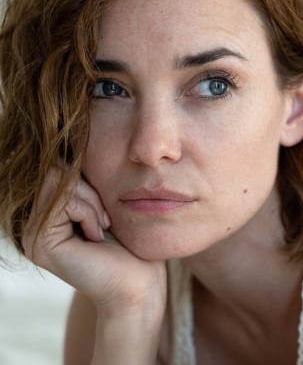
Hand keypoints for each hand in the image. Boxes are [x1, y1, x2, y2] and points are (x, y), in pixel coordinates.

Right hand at [22, 165, 166, 316]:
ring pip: (57, 183)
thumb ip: (82, 182)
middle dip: (87, 188)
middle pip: (52, 171)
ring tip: (103, 225)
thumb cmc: (130, 243)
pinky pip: (64, 202)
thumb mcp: (104, 202)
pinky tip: (98, 234)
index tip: (105, 207)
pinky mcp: (41, 243)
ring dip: (91, 200)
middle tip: (105, 217)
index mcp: (46, 215)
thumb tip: (71, 148)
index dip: (84, 177)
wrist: (140, 283)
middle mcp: (31, 225)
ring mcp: (32, 236)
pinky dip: (89, 211)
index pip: (54, 167)